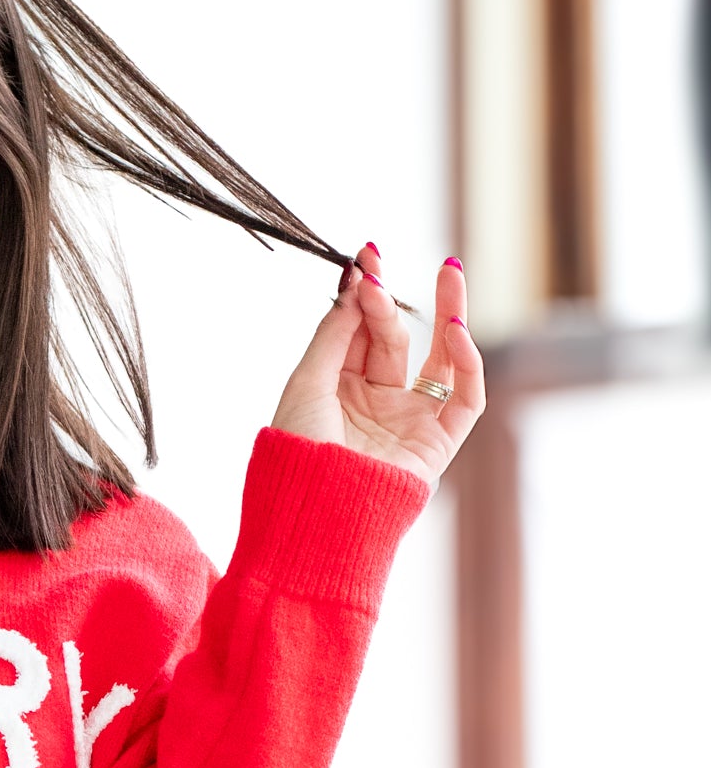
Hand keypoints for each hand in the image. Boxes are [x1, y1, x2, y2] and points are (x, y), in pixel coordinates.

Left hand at [271, 243, 485, 488]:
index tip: (365, 259)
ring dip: (448, 314)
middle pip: (394, 341)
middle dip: (388, 303)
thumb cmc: (299, 452)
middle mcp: (376, 405)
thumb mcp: (307, 382)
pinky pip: (465, 399)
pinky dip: (468, 364)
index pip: (360, 334)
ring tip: (449, 272)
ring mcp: (408, 423)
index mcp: (339, 393)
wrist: (312, 508)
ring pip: (440, 360)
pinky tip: (455, 331)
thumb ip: (336, 332)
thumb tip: (357, 283)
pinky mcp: (438, 445)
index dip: (364, 296)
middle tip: (379, 268)